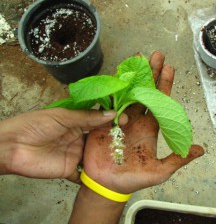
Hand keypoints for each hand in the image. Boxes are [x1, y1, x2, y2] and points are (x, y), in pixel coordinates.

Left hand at [0, 108, 122, 182]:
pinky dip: (94, 175)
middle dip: (112, 138)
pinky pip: (85, 174)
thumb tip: (111, 113)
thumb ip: (86, 117)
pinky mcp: (70, 170)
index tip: (124, 119)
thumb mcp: (62, 117)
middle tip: (129, 137)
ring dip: (107, 156)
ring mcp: (75, 154)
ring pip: (95, 155)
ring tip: (124, 154)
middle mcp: (78, 138)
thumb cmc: (35, 125)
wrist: (12, 147)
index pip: (97, 120)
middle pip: (99, 139)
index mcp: (76, 122)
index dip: (111, 120)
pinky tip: (108, 172)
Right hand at [83, 51, 204, 192]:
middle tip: (156, 55)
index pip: (160, 102)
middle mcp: (136, 119)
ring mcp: (119, 118)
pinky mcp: (103, 122)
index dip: (165, 85)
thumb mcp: (159, 171)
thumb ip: (177, 159)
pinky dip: (113, 88)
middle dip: (151, 73)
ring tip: (138, 58)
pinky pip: (109, 102)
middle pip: (145, 92)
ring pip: (127, 92)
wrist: (108, 186)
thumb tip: (200, 150)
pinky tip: (118, 75)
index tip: (169, 68)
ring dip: (132, 76)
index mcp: (149, 128)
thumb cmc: (133, 179)